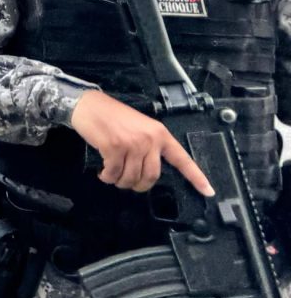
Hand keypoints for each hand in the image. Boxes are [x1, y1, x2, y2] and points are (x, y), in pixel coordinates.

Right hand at [72, 89, 211, 196]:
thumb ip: (148, 145)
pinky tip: (103, 173)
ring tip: (112, 176)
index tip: (209, 192)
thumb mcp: (139, 127)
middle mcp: (150, 140)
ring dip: (120, 182)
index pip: (182, 159)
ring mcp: (132, 143)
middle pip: (152, 176)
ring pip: (132, 177)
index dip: (196, 177)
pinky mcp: (114, 147)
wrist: (89, 105)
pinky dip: (107, 177)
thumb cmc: (112, 116)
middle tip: (128, 183)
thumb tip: (147, 170)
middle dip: (139, 185)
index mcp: (160, 134)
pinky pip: (114, 173)